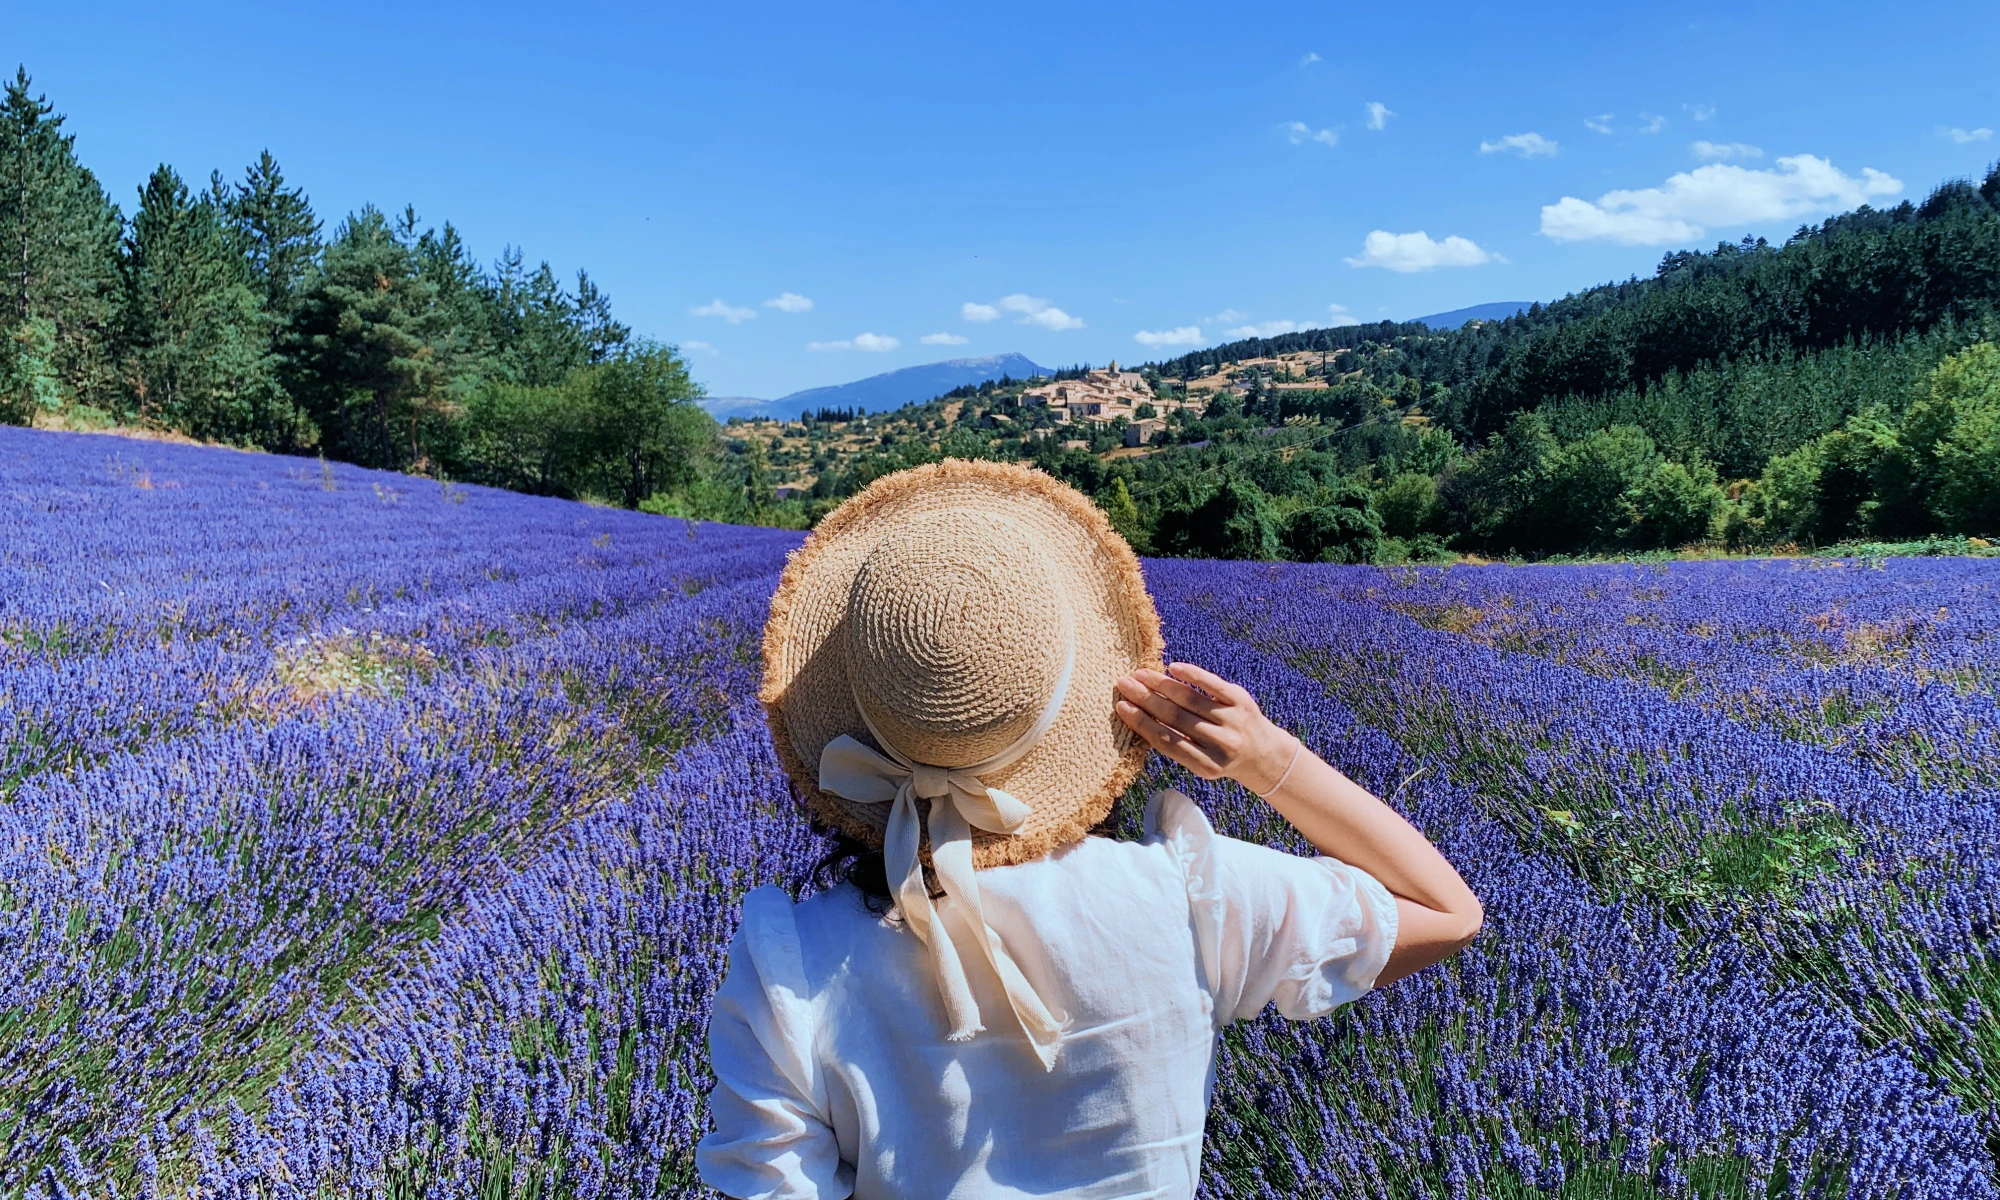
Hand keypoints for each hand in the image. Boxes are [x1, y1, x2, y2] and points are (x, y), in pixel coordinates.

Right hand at [1114, 662, 1297, 793]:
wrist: (1264, 754)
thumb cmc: (1221, 757)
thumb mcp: (1201, 761)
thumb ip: (1175, 743)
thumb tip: (1137, 714)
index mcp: (1206, 765)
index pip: (1167, 741)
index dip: (1142, 723)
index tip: (1122, 707)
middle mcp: (1221, 744)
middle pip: (1175, 718)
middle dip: (1146, 699)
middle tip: (1124, 685)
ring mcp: (1233, 721)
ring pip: (1190, 699)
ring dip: (1161, 685)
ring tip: (1141, 675)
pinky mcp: (1242, 700)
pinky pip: (1212, 684)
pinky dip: (1192, 675)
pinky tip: (1173, 668)